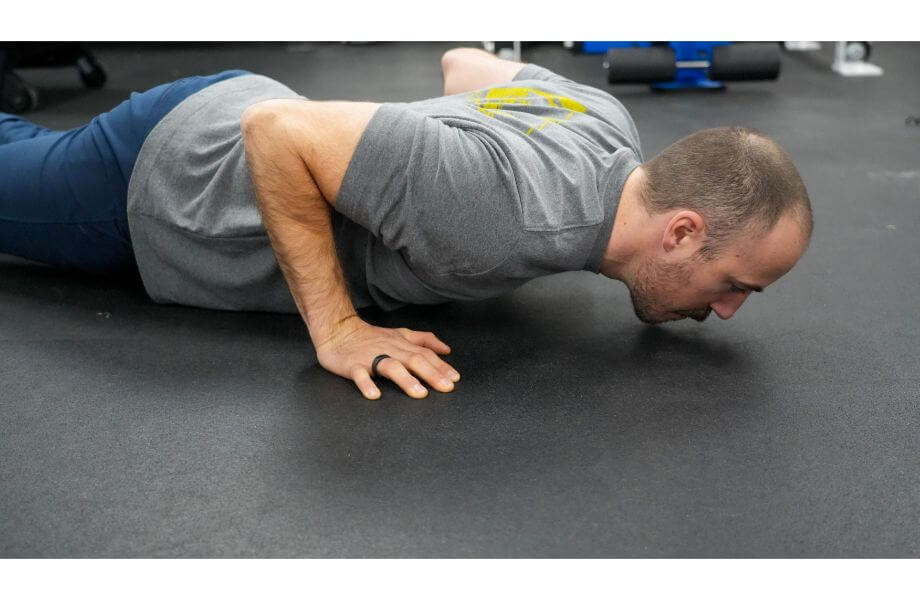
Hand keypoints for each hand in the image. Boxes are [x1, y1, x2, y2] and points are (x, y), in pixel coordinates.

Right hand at [314, 317, 460, 399]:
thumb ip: (423, 341)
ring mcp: (370, 357)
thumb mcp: (400, 334)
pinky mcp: (352, 365)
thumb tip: (446, 349)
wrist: (337, 330)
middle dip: (431, 374)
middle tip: (446, 388)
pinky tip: (375, 395)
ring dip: (406, 380)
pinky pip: (359, 374)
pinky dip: (366, 384)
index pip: (425, 354)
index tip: (455, 379)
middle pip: (413, 360)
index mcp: (401, 344)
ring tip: (420, 393)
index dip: (441, 366)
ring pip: (391, 366)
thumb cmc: (371, 336)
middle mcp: (389, 349)